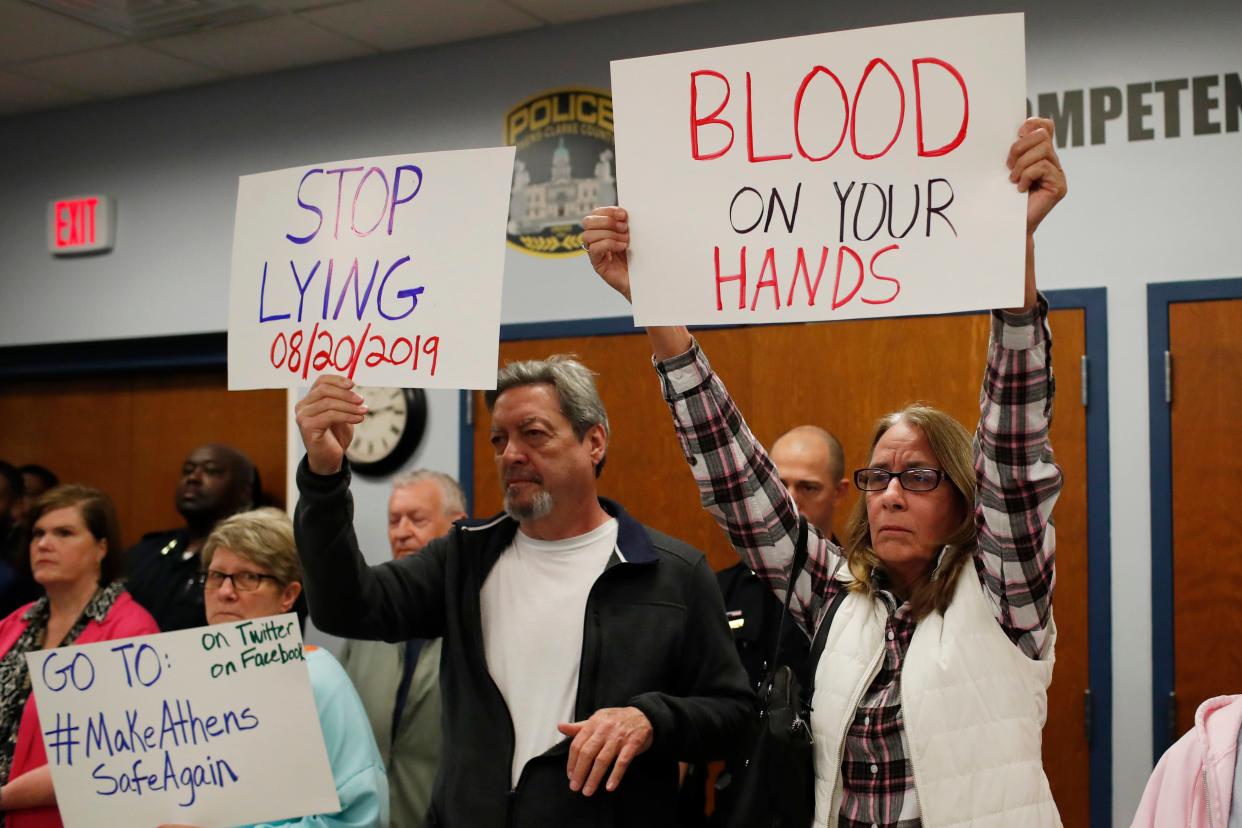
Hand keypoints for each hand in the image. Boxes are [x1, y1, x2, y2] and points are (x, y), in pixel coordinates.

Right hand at [294, 375, 366, 475]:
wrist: (330, 459)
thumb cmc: (335, 436)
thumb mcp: (341, 413)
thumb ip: (342, 399)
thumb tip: (351, 385)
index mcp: (309, 400)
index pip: (321, 381)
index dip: (337, 380)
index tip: (353, 384)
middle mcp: (302, 406)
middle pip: (325, 390)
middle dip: (346, 394)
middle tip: (361, 400)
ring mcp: (303, 416)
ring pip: (329, 403)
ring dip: (350, 406)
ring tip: (364, 410)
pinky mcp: (308, 427)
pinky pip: (331, 415)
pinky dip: (348, 415)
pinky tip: (359, 418)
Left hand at [558, 706, 652, 795]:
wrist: (644, 715)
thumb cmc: (617, 719)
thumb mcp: (598, 719)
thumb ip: (579, 727)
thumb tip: (560, 727)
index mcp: (594, 723)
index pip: (578, 744)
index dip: (572, 761)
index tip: (570, 775)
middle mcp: (605, 729)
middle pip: (588, 753)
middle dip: (580, 772)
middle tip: (575, 787)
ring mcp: (619, 737)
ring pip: (603, 760)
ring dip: (594, 777)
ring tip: (588, 790)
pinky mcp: (633, 744)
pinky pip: (622, 762)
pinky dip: (616, 775)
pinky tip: (610, 786)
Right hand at [582, 207, 631, 301]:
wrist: (645, 280)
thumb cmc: (640, 258)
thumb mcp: (634, 236)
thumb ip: (626, 224)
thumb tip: (625, 212)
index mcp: (603, 230)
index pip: (595, 213)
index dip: (608, 210)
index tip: (624, 214)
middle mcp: (596, 240)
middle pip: (587, 221)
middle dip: (607, 221)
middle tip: (624, 227)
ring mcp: (595, 252)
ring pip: (588, 235)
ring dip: (609, 234)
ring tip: (626, 240)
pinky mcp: (597, 264)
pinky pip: (594, 249)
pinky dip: (609, 244)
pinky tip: (622, 247)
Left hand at [1007, 117, 1067, 235]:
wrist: (1007, 225)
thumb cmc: (1003, 198)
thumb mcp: (1006, 169)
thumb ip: (1014, 151)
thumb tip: (1018, 130)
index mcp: (1040, 155)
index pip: (1046, 127)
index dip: (1033, 123)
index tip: (1017, 134)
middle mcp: (1052, 162)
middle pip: (1042, 135)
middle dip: (1019, 148)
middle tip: (1008, 166)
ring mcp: (1058, 174)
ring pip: (1042, 150)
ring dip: (1022, 164)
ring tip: (1014, 180)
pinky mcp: (1059, 186)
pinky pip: (1043, 167)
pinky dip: (1027, 176)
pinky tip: (1021, 189)